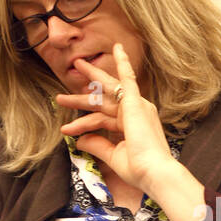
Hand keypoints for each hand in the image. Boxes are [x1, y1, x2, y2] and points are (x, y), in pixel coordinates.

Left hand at [55, 42, 175, 193]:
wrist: (154, 172)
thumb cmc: (139, 169)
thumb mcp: (113, 156)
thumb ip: (97, 144)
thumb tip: (79, 141)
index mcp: (132, 125)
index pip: (103, 118)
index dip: (83, 123)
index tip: (66, 128)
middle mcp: (136, 112)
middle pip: (106, 97)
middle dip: (89, 85)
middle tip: (75, 70)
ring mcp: (137, 106)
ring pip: (107, 91)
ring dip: (91, 78)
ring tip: (75, 64)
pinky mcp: (135, 103)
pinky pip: (128, 78)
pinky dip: (123, 63)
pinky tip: (117, 48)